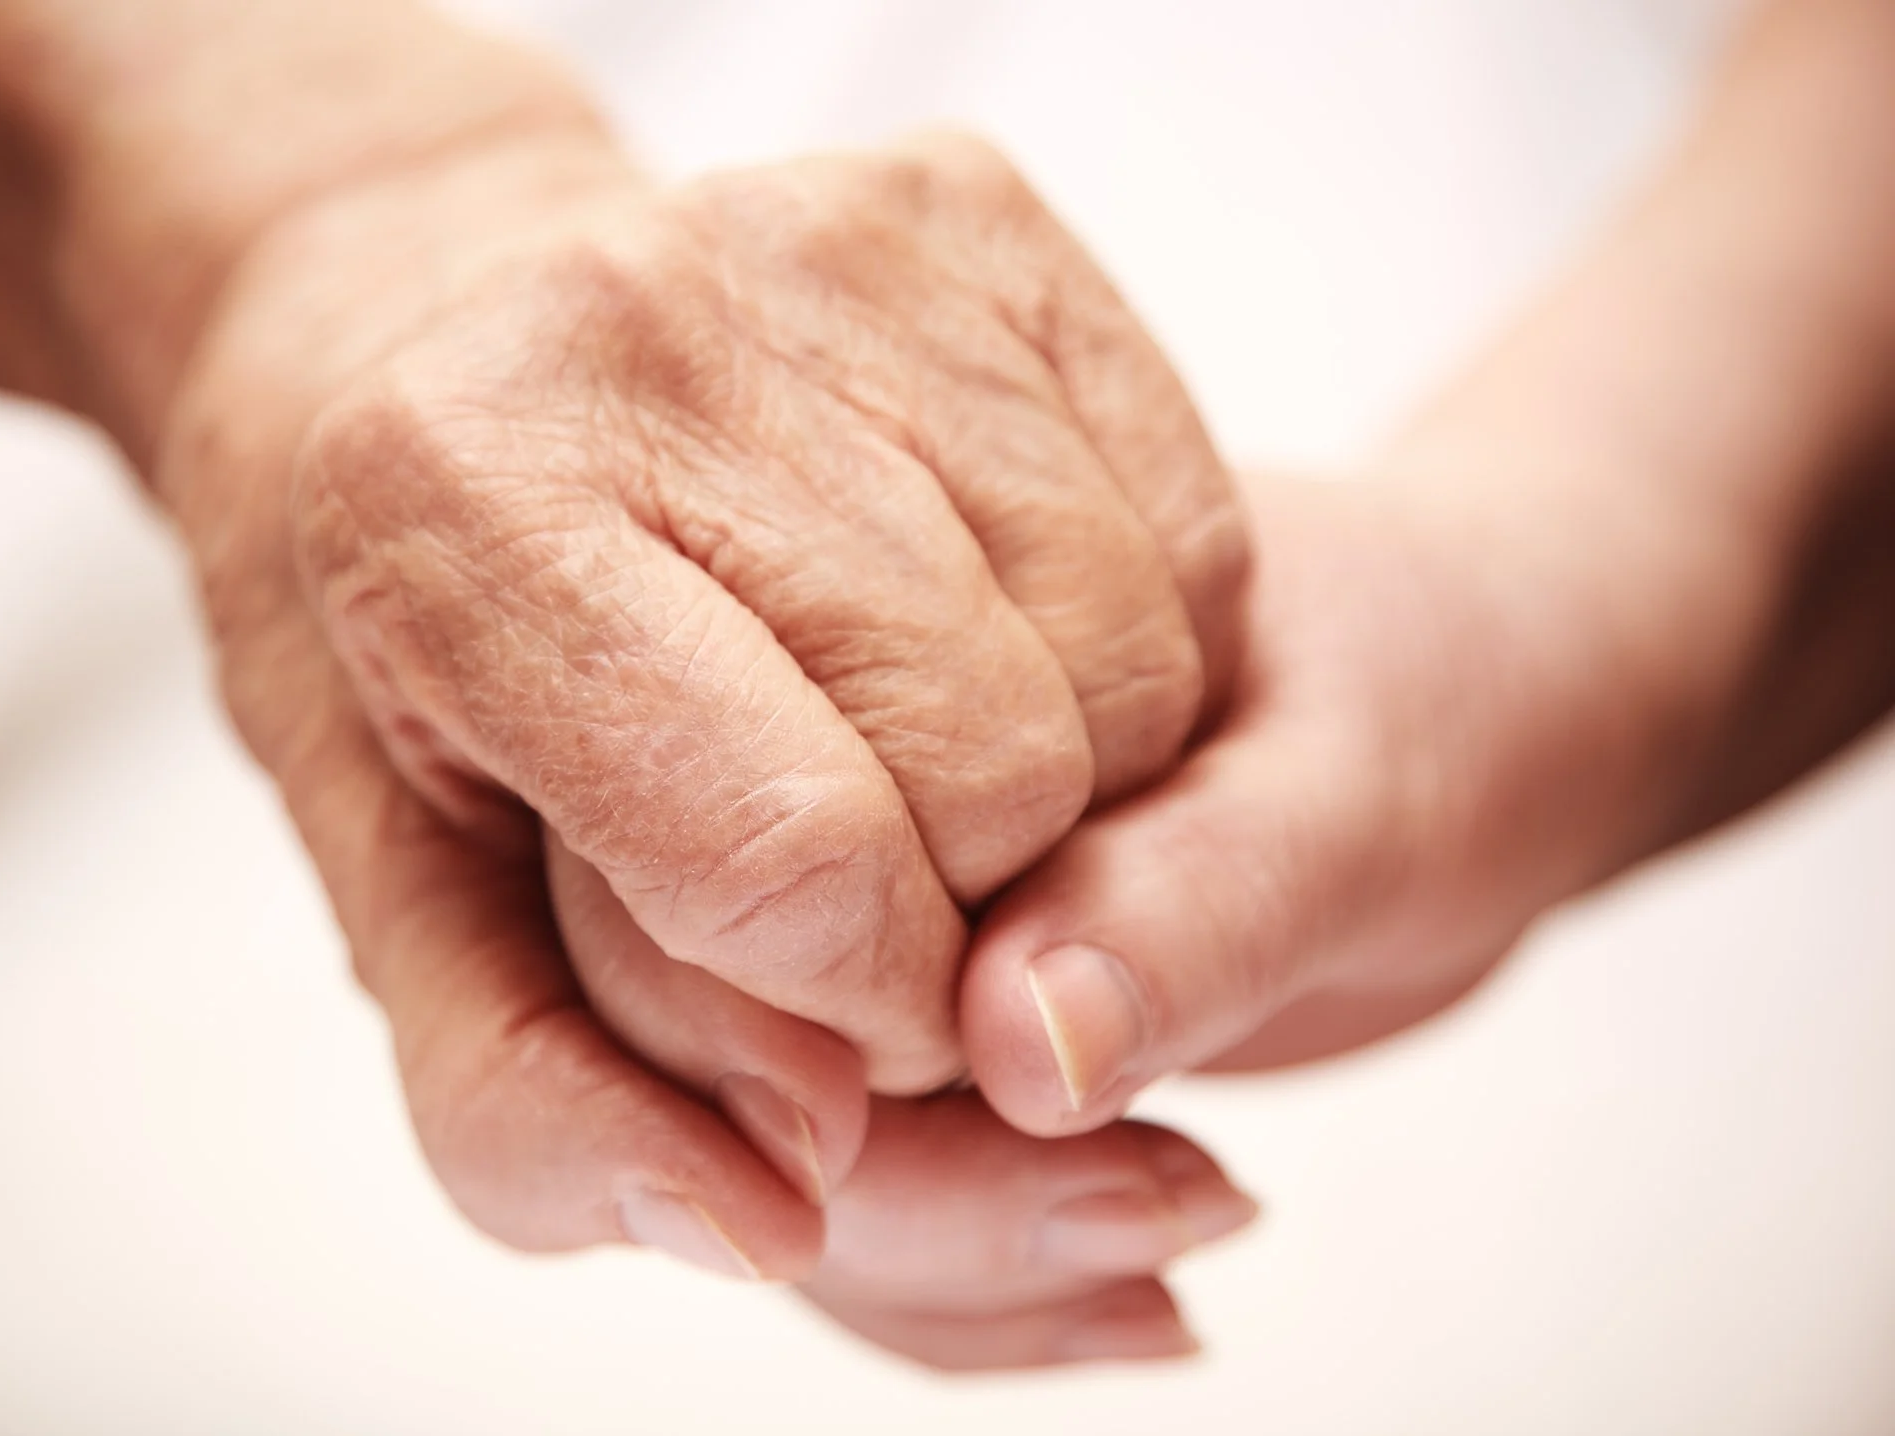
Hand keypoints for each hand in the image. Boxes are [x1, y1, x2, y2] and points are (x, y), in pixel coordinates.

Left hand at [154, 125, 1244, 1274]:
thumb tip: (767, 1220)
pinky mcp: (983, 206)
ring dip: (1063, 786)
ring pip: (1126, 663)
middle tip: (851, 861)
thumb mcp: (414, 907)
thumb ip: (539, 1107)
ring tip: (911, 745)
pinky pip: (1191, 543)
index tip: (818, 999)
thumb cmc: (416, 637)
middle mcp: (640, 324)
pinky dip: (1130, 653)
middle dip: (960, 901)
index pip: (788, 863)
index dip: (858, 1010)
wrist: (437, 337)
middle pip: (995, 769)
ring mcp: (837, 235)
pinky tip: (986, 627)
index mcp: (451, 509)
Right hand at [782, 464, 1720, 1367]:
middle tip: (1149, 1207)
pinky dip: (993, 1276)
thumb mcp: (1348, 787)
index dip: (781, 1046)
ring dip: (964, 1264)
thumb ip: (1188, 905)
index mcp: (868, 644)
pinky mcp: (932, 1013)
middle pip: (708, 1048)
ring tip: (1175, 1228)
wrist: (1493, 705)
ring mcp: (875, 908)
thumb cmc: (1440, 680)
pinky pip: (883, 1194)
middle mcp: (829, 774)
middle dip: (903, 1198)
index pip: (705, 881)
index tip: (967, 1124)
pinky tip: (1129, 1270)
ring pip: (780, 1156)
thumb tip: (1014, 1046)